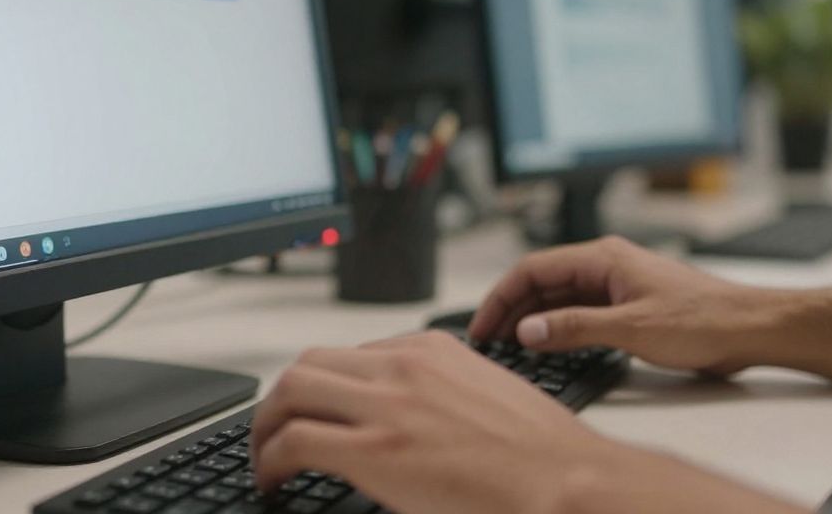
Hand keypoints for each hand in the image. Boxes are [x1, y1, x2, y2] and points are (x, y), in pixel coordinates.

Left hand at [251, 331, 805, 513]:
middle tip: (274, 431)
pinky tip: (272, 480)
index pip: (351, 354)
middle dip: (282, 399)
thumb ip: (443, 395)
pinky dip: (270, 459)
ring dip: (266, 426)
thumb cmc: (541, 454)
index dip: (323, 388)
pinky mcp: (373, 449)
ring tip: (264, 456)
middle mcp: (401, 366)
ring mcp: (385, 405)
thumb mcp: (488, 397)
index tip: (315, 411)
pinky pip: (294, 441)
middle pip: (309, 364)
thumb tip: (417, 423)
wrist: (567, 480)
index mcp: (432, 349)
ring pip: (289, 393)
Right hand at [467, 237, 768, 375]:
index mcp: (604, 258)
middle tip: (488, 340)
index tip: (482, 326)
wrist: (753, 329)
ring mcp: (619, 285)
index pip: (533, 269)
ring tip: (510, 346)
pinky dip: (559, 327)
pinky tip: (550, 347)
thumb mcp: (630, 328)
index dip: (501, 297)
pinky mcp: (631, 306)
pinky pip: (582, 311)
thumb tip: (527, 330)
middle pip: (543, 281)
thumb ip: (574, 327)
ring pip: (561, 297)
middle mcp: (608, 265)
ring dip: (534, 319)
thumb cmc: (705, 320)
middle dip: (511, 309)